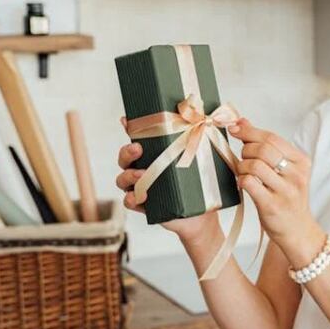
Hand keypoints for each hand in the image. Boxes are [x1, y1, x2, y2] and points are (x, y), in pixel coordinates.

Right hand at [116, 116, 218, 240]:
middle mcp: (143, 169)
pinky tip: (137, 196)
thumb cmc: (200, 184)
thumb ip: (198, 139)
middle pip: (125, 158)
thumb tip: (206, 114)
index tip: (126, 120)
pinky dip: (130, 198)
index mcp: (154, 155)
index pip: (138, 139)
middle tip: (138, 148)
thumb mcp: (201, 160)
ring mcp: (141, 187)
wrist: (203, 214)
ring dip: (128, 175)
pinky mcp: (143, 206)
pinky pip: (129, 201)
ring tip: (142, 174)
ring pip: (123, 179)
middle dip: (127, 151)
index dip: (129, 128)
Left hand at [228, 117, 313, 244]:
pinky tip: (244, 183)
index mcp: (301, 161)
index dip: (249, 131)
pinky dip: (241, 180)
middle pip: (263, 149)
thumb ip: (266, 146)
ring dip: (242, 166)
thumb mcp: (284, 170)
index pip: (272, 138)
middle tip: (243, 158)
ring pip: (254, 165)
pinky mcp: (272, 206)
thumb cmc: (287, 198)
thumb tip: (241, 121)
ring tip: (243, 173)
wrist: (297, 231)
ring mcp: (286, 191)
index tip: (234, 128)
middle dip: (245, 150)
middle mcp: (297, 175)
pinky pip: (249, 183)